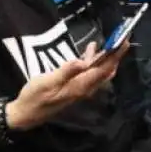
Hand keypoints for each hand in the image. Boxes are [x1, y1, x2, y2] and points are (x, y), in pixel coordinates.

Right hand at [6, 41, 128, 130]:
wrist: (25, 113)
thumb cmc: (35, 96)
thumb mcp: (47, 82)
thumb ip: (66, 71)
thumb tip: (83, 61)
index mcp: (81, 86)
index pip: (104, 68)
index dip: (115, 55)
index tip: (125, 41)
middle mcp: (84, 88)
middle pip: (106, 70)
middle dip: (115, 55)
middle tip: (122, 39)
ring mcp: (80, 88)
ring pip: (99, 71)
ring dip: (105, 57)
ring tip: (110, 42)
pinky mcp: (74, 87)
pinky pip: (89, 72)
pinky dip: (93, 61)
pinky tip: (90, 50)